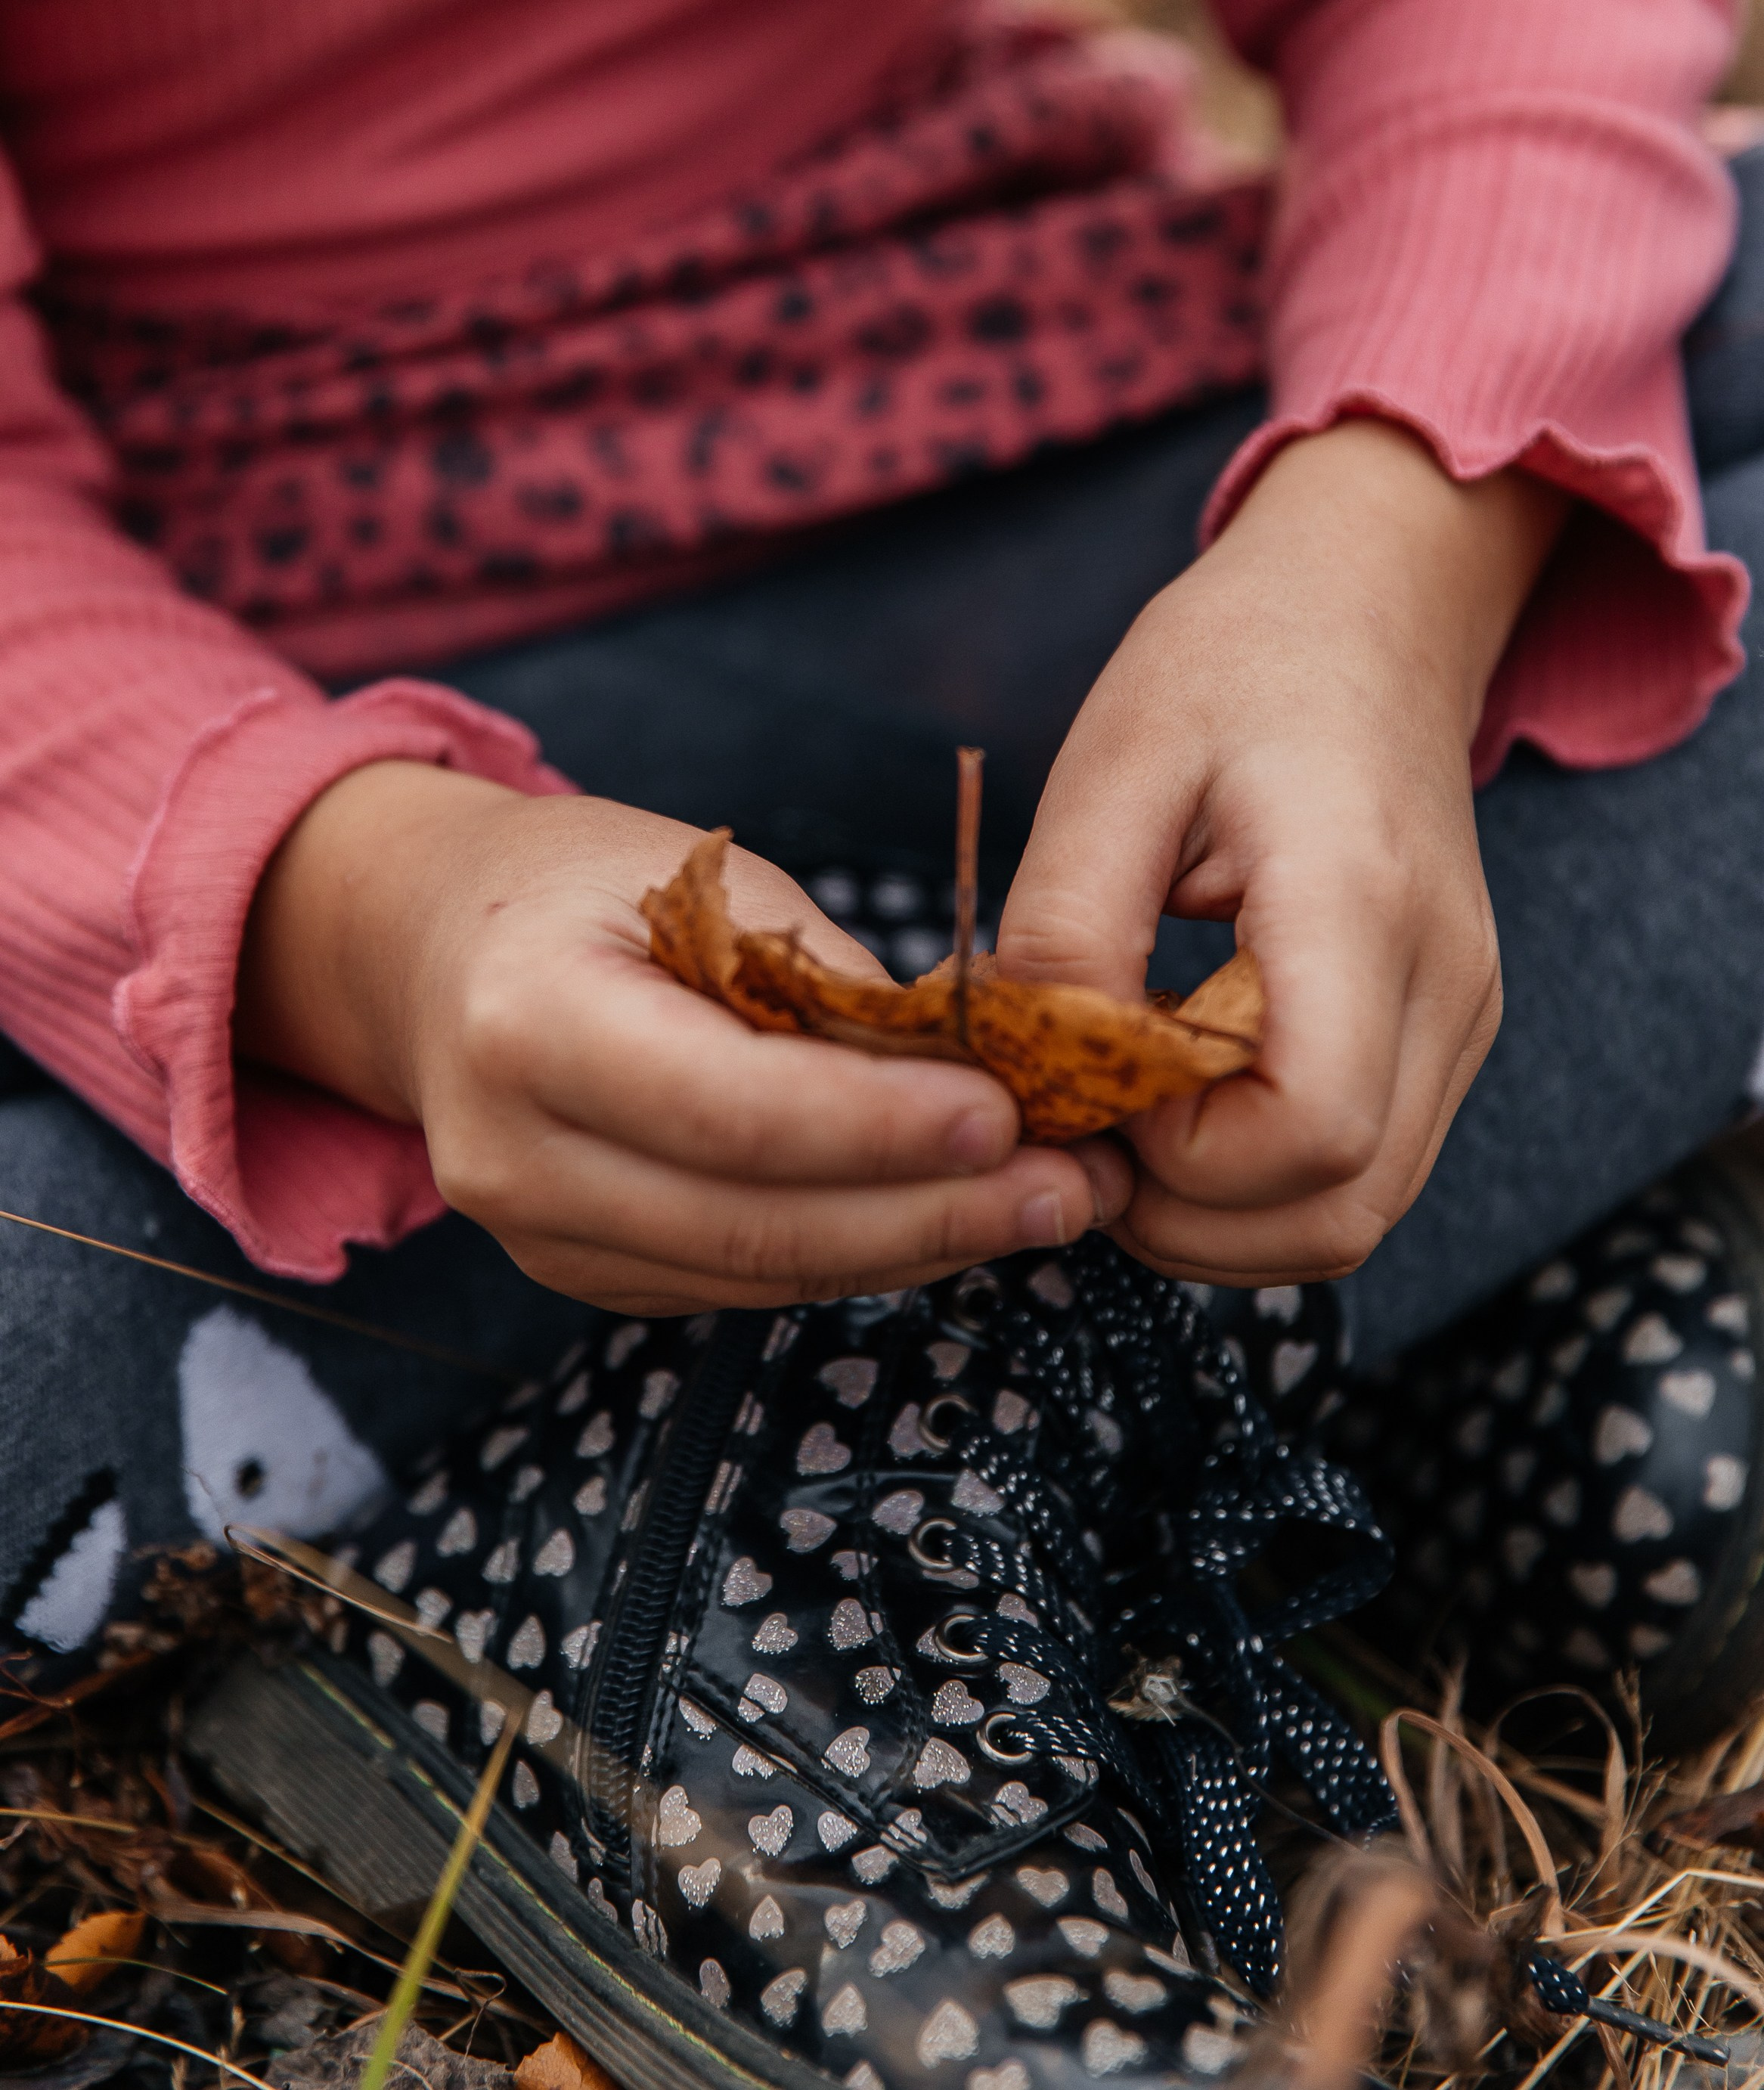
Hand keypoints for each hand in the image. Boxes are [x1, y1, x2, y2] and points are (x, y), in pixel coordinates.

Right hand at [237, 773, 1124, 1311]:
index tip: (1009, 1117)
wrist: (434, 950)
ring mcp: (534, 1234)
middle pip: (752, 1222)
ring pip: (758, 1274)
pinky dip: (856, 1254)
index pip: (730, 1109)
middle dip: (933, 1214)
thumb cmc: (581, 886)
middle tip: (1071, 1188)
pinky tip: (950, 1217)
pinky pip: (739, 1283)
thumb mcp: (703, 875)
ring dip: (917, 1246)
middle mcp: (510, 1152)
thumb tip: (983, 1069)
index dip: (878, 1127)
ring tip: (1047, 1203)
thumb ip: (822, 981)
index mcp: (525, 1021)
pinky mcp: (578, 1273)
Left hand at [994, 419, 1566, 1285]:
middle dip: (1186, 1216)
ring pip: (1354, 1217)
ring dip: (1221, 1215)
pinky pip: (1362, 1171)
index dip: (1178, 1156)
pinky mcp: (1447, 1033)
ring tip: (1122, 1118)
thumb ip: (1067, 928)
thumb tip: (1036, 1079)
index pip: (1308, 1134)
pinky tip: (1181, 1100)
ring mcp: (1462, 1019)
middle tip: (1082, 1129)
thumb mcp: (1113, 766)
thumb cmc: (1234, 662)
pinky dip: (1261, 1181)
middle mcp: (1446, 986)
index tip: (1089, 1086)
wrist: (1369, 605)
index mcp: (1360, 906)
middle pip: (1340, 1214)